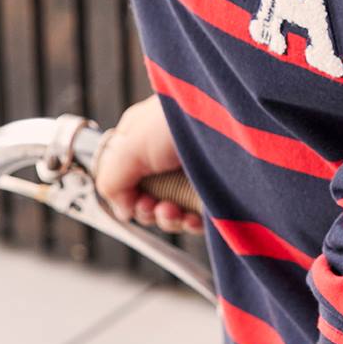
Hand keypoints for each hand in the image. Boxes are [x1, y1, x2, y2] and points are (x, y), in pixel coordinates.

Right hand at [94, 94, 203, 234]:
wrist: (230, 120)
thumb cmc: (176, 122)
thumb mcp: (130, 146)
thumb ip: (112, 179)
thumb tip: (122, 211)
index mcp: (143, 139)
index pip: (127, 177)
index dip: (127, 195)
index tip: (134, 200)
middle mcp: (168, 156)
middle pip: (149, 198)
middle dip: (148, 210)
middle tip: (154, 206)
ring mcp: (194, 172)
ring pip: (173, 211)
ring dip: (168, 219)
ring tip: (174, 211)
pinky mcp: (217, 189)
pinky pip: (199, 217)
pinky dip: (191, 223)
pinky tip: (192, 219)